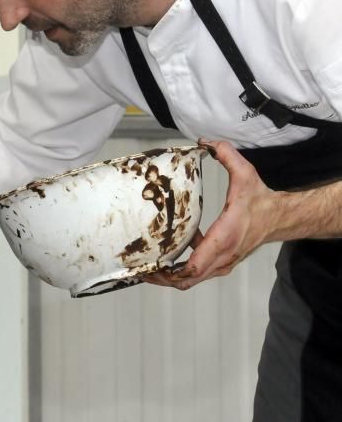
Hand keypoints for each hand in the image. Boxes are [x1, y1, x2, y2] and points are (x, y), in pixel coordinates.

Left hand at [145, 138, 281, 290]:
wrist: (281, 218)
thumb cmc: (261, 200)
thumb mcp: (246, 173)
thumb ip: (226, 155)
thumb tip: (205, 141)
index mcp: (224, 238)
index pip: (196, 266)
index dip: (172, 272)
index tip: (151, 268)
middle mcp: (223, 255)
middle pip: (188, 280)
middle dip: (162, 278)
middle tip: (140, 270)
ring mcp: (223, 262)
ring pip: (192, 280)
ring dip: (169, 277)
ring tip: (147, 268)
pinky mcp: (222, 262)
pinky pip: (198, 273)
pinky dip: (181, 270)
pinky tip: (166, 255)